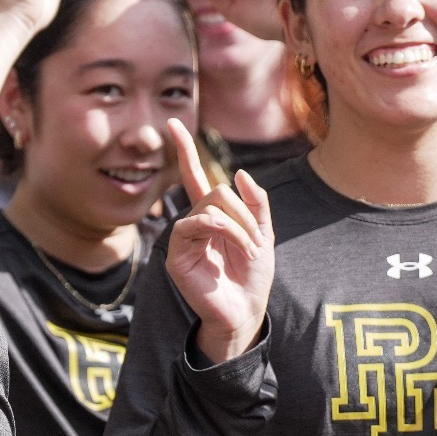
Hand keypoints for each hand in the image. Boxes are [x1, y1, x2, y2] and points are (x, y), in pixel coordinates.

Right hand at [165, 118, 274, 362]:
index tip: (172, 124)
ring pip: (211, 205)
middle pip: (216, 190)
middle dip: (244, 212)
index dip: (184, 150)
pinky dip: (226, 231)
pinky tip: (241, 249)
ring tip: (252, 250)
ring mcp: (184, 237)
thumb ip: (256, 203)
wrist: (246, 311)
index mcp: (212, 215)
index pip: (194, 176)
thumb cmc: (252, 277)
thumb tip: (240, 173)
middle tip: (258, 240)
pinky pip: (200, 222)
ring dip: (240, 225)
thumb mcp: (264, 234)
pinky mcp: (177, 254)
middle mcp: (194, 222)